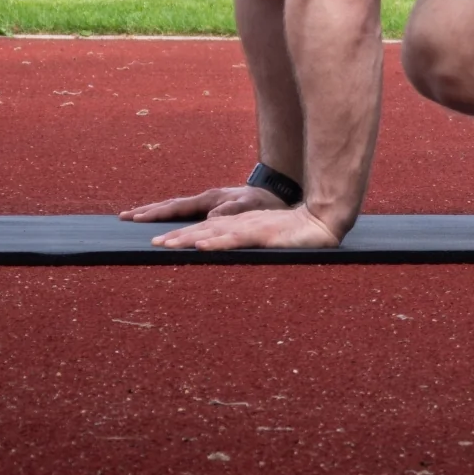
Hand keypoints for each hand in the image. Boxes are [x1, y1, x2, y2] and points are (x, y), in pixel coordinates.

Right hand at [118, 184, 285, 222]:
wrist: (277, 195)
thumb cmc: (265, 201)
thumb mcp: (251, 205)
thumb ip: (233, 209)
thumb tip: (212, 216)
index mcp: (210, 199)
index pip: (177, 207)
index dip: (156, 213)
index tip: (135, 217)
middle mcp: (205, 199)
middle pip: (170, 205)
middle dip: (147, 210)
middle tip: (123, 216)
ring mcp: (208, 202)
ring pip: (176, 208)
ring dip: (156, 212)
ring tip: (135, 217)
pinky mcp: (212, 208)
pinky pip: (185, 213)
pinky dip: (169, 215)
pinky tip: (163, 222)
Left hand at [150, 205, 341, 251]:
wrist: (323, 222)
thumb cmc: (294, 234)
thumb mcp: (263, 241)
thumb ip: (244, 244)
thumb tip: (222, 252)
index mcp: (238, 224)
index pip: (203, 227)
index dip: (179, 232)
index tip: (157, 240)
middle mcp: (240, 222)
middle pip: (201, 227)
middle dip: (174, 234)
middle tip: (150, 242)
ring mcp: (250, 227)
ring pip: (213, 231)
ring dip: (188, 238)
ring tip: (165, 244)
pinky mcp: (263, 234)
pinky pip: (236, 238)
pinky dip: (217, 241)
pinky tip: (201, 245)